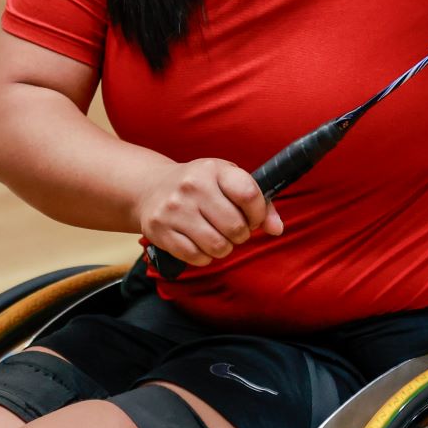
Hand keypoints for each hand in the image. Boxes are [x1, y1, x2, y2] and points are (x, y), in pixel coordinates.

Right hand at [135, 158, 282, 268]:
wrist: (150, 188)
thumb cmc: (200, 186)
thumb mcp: (228, 181)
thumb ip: (259, 202)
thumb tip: (276, 229)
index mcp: (213, 169)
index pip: (249, 195)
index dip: (258, 214)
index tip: (253, 218)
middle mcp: (192, 186)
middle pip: (235, 226)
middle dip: (241, 235)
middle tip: (233, 230)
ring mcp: (174, 209)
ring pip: (216, 245)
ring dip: (224, 248)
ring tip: (218, 238)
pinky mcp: (160, 230)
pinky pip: (195, 256)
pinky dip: (204, 257)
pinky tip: (200, 244)